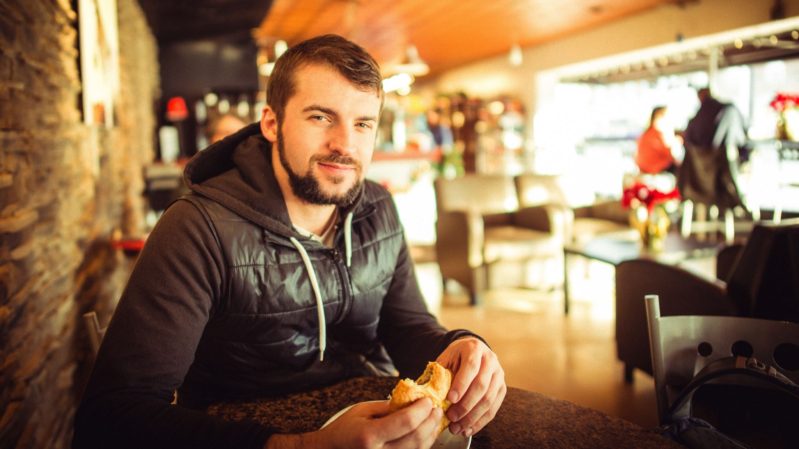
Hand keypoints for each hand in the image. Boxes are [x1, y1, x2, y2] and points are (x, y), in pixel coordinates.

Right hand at [265, 398, 441, 448]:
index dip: (422, 410)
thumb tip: (413, 401)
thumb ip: (387, 407)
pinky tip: (426, 433)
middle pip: (416, 439)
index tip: (428, 400)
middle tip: (436, 408)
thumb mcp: (362, 411)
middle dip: (431, 421)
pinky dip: (423, 445)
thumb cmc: (344, 430)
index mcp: (369, 437)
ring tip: (434, 419)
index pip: (406, 423)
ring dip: (431, 434)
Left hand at [436, 337, 505, 436]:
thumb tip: (432, 396)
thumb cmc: (455, 357)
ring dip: (472, 417)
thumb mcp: (446, 358)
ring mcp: (499, 374)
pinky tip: (468, 430)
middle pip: (481, 385)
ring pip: (489, 399)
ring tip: (457, 428)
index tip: (450, 399)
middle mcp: (490, 360)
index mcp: (474, 348)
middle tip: (451, 417)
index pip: (470, 367)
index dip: (461, 384)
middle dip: (466, 405)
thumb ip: (440, 374)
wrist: (472, 351)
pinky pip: (493, 408)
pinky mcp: (502, 388)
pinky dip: (480, 421)